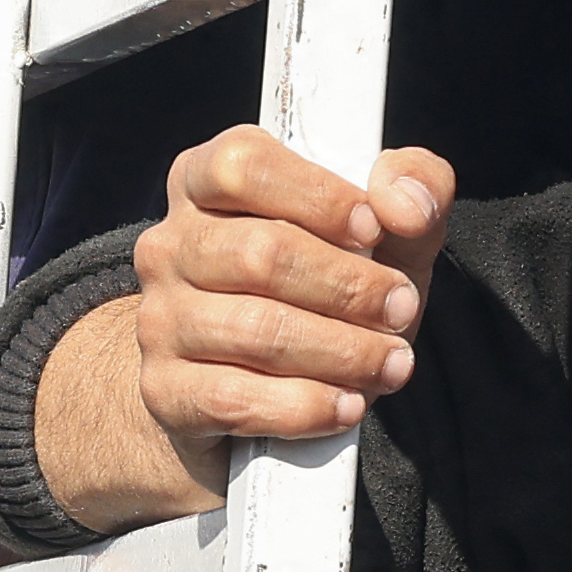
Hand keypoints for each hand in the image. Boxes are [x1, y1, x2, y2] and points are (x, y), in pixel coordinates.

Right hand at [37, 131, 457, 534]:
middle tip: (401, 309)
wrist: (260, 399)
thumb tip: (406, 201)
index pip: (244, 166)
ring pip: (255, 329)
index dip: (317, 196)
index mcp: (205, 182)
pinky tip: (345, 406)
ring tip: (392, 363)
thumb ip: (413, 186)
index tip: (374, 230)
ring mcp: (158, 320)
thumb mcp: (383, 232)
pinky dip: (303, 406)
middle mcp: (169, 246)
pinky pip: (234, 398)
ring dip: (341, 352)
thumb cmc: (324, 292)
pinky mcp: (165, 391)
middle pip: (260, 253)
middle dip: (349, 287)